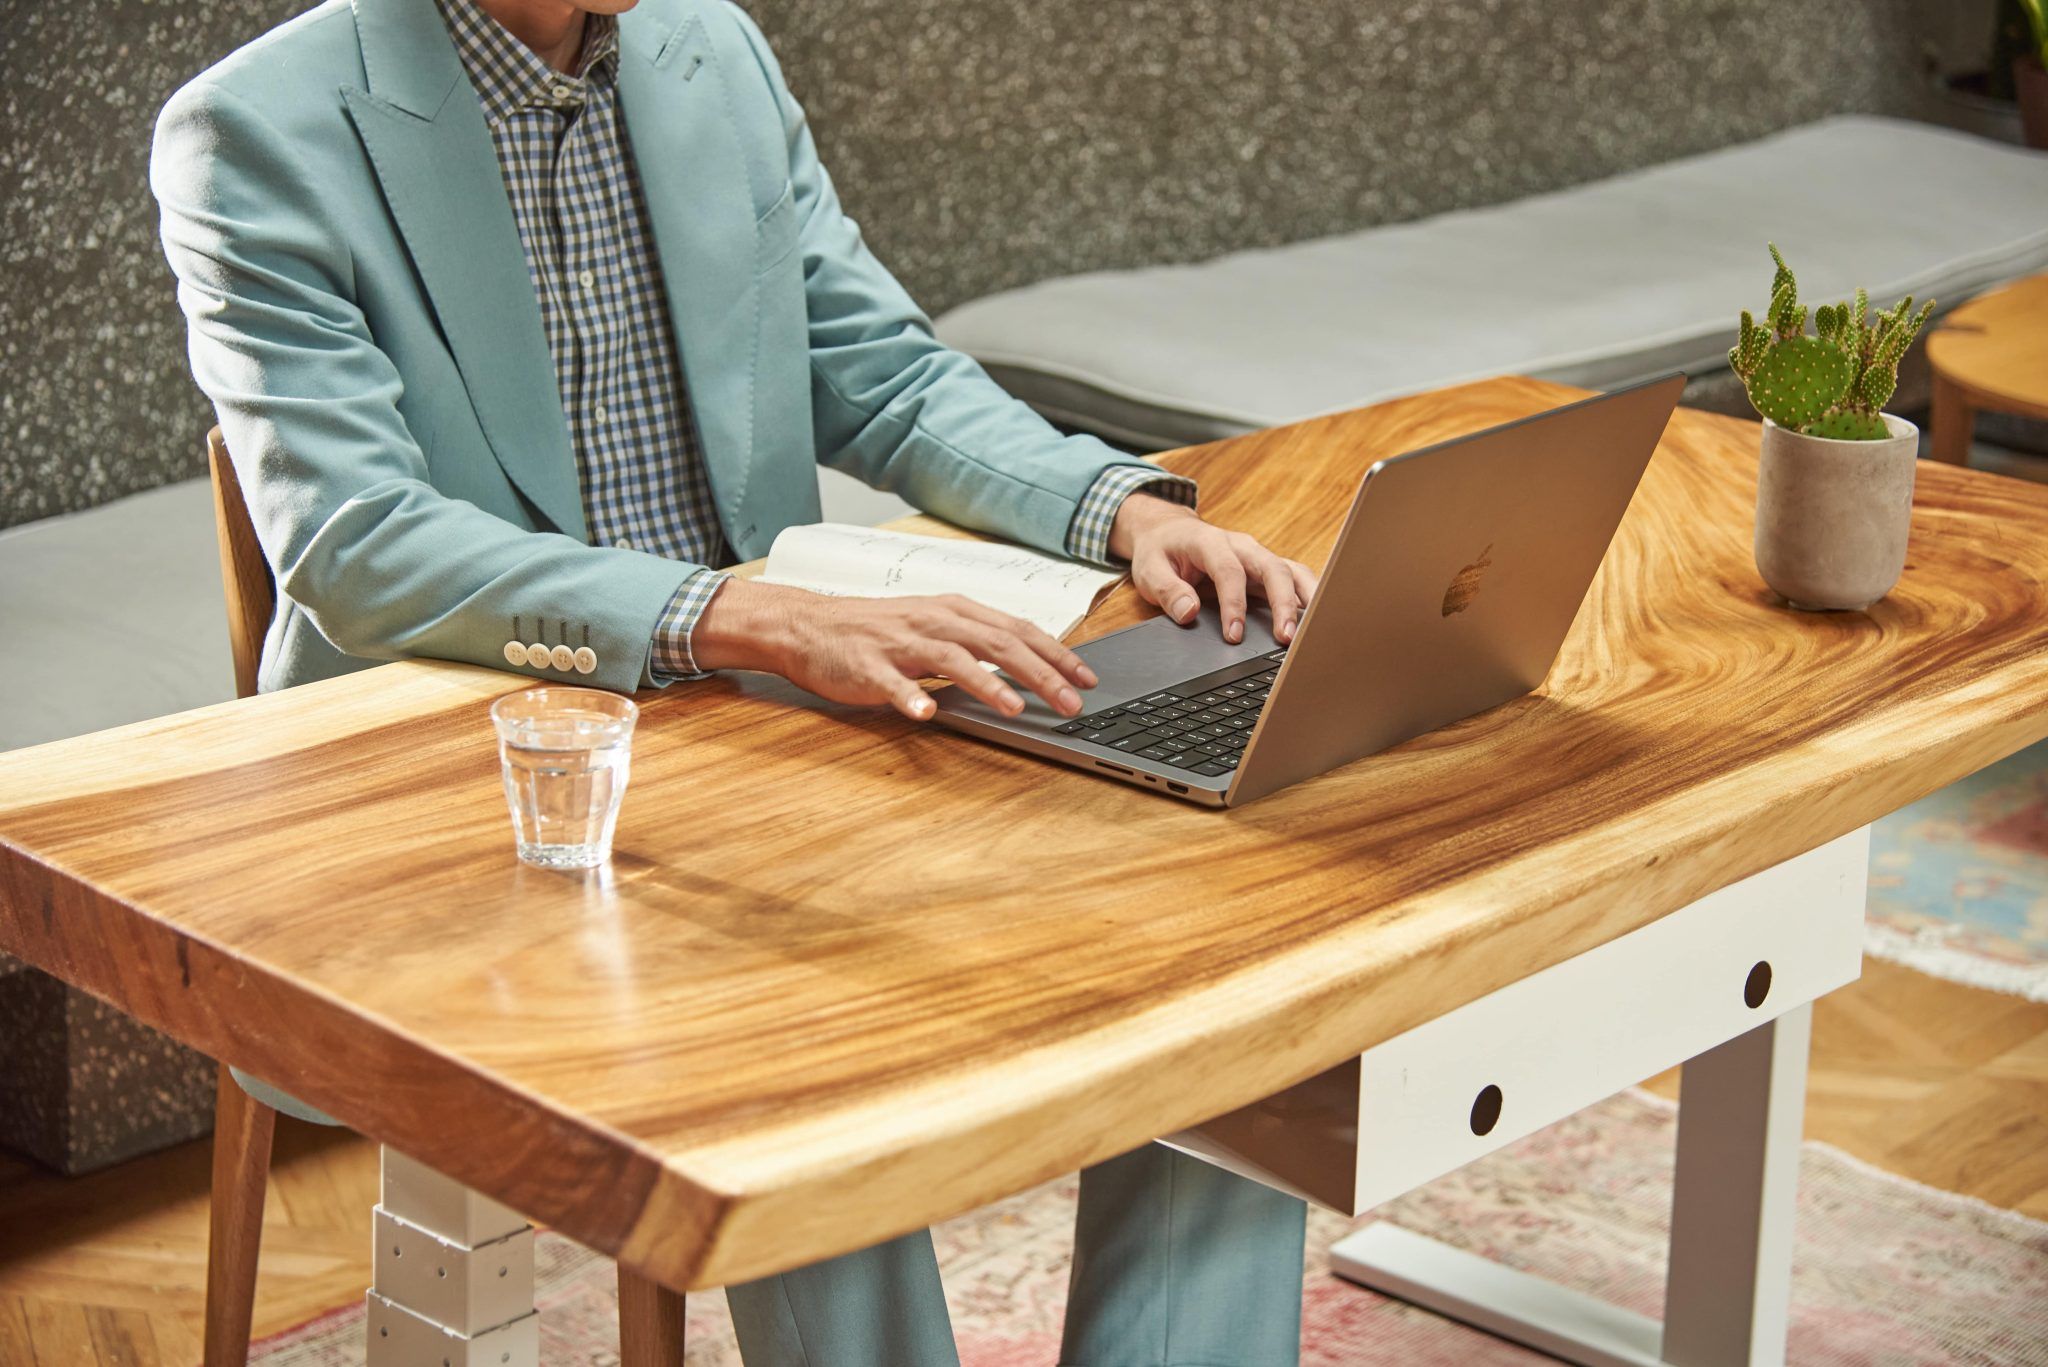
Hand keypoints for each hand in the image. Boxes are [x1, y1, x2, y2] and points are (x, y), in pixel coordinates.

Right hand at [691, 578, 1098, 721]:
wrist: (811, 626)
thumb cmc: (879, 631)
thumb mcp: (935, 628)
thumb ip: (977, 643)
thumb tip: (1029, 667)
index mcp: (955, 612)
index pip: (1018, 630)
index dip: (1056, 654)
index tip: (1088, 678)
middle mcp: (934, 621)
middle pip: (997, 643)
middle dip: (1039, 673)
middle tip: (1071, 701)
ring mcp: (900, 643)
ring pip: (952, 659)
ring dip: (986, 683)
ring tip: (1014, 707)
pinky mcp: (868, 665)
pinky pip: (892, 682)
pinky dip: (910, 696)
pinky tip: (925, 713)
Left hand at [1109, 493, 1318, 644]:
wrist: (1169, 531)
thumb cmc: (1160, 551)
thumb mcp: (1149, 571)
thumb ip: (1168, 592)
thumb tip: (1189, 613)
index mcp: (1210, 542)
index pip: (1229, 572)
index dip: (1234, 604)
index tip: (1234, 635)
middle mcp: (1242, 546)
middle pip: (1272, 568)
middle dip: (1283, 603)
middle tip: (1286, 638)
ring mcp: (1258, 556)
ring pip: (1292, 571)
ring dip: (1306, 599)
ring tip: (1314, 631)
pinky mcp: (1266, 569)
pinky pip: (1294, 580)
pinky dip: (1308, 597)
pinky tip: (1318, 621)